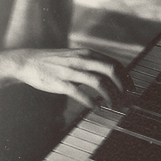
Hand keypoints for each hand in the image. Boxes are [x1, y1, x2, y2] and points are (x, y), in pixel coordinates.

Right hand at [10, 48, 134, 110]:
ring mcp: (71, 71)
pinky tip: (96, 108)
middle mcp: (82, 59)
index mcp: (88, 53)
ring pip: (99, 82)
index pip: (114, 63)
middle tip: (126, 98)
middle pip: (110, 69)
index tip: (132, 88)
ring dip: (110, 96)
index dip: (126, 76)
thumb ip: (92, 62)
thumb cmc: (55, 62)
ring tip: (113, 106)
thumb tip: (111, 73)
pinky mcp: (60, 82)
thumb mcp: (76, 56)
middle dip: (122, 85)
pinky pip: (79, 93)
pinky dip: (91, 101)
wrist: (28, 62)